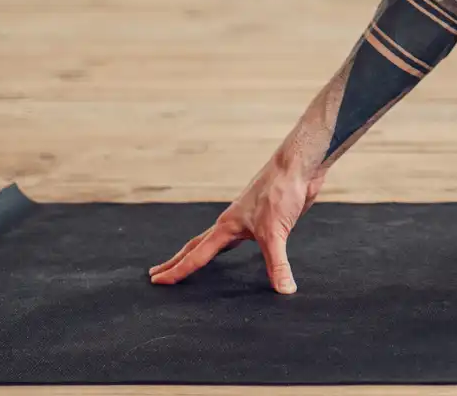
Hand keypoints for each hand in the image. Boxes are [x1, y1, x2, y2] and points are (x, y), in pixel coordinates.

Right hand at [149, 150, 321, 293]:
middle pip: (197, 245)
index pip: (196, 255)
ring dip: (202, 252)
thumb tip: (284, 291)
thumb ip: (278, 264)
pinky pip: (242, 238)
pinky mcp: (264, 218)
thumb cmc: (281, 191)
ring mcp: (247, 219)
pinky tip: (236, 248)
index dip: (177, 270)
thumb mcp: (276, 232)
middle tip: (156, 272)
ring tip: (189, 262)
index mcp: (226, 226)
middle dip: (178, 260)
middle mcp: (232, 223)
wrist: (299, 166)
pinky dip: (231, 246)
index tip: (157, 280)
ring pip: (218, 241)